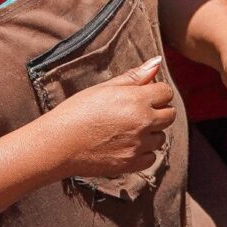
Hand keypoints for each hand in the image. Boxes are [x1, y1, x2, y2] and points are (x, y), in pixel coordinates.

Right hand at [42, 58, 175, 180]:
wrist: (56, 145)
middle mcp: (142, 122)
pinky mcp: (131, 164)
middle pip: (169, 115)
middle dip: (158, 111)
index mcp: (137, 100)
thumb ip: (134, 77)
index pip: (166, 92)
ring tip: (126, 130)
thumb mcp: (104, 88)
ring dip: (151, 133)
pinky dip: (143, 153)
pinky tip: (126, 146)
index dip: (156, 92)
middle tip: (136, 113)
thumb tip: (157, 62)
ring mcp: (138, 145)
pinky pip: (151, 157)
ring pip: (161, 137)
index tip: (143, 96)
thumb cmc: (76, 112)